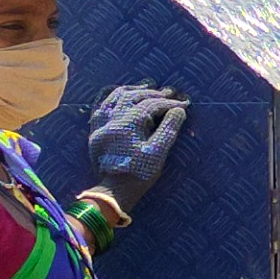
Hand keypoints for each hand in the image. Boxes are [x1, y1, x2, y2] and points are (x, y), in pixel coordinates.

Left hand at [86, 84, 188, 211]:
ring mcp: (101, 124)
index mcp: (128, 124)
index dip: (169, 103)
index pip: (152, 105)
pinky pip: (99, 105)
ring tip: (148, 87)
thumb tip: (179, 109)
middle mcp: (112, 119)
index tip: (183, 103)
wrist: (113, 191)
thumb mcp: (158, 153)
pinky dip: (110, 96)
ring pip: (116, 96)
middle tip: (169, 92)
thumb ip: (169, 129)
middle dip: (154, 93)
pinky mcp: (95, 131)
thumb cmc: (138, 174)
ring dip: (133, 90)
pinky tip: (119, 92)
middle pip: (134, 96)